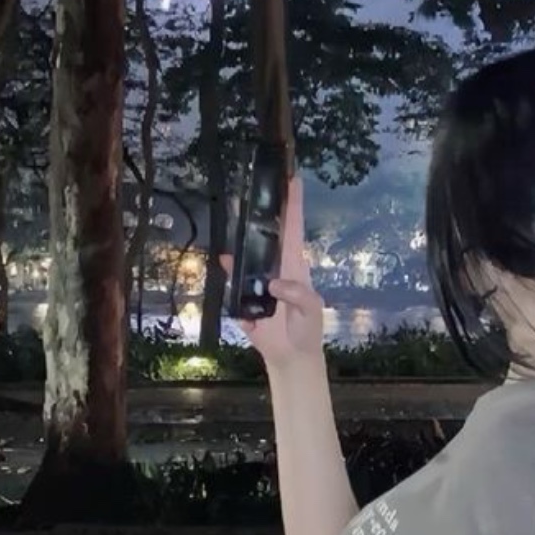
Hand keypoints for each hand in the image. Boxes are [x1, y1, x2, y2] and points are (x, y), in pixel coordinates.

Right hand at [220, 176, 324, 371]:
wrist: (289, 356)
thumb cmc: (306, 329)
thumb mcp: (311, 310)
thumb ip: (297, 295)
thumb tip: (273, 281)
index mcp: (295, 265)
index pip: (294, 228)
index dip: (294, 204)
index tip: (293, 178)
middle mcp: (276, 265)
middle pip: (269, 231)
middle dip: (265, 206)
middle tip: (257, 181)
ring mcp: (258, 278)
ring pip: (247, 250)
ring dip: (241, 232)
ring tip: (234, 206)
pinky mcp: (243, 294)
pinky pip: (234, 277)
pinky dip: (228, 267)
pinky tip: (223, 257)